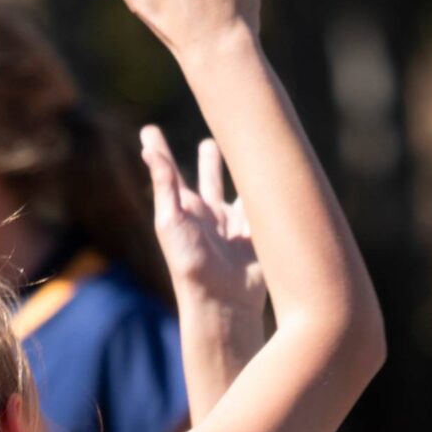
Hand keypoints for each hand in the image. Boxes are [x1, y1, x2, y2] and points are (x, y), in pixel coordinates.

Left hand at [142, 124, 263, 347]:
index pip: (169, 171)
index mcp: (185, 209)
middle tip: (211, 140)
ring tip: (250, 155)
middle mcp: (210, 214)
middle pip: (210, 178)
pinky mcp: (259, 233)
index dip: (159, 150)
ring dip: (246, 172)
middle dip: (212, 160)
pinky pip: (267, 206)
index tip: (148, 130)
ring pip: (243, 189)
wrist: (225, 300)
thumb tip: (148, 149)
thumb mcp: (171, 221)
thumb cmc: (190, 263)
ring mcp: (236, 223)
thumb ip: (165, 185)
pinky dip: (273, 191)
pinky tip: (282, 176)